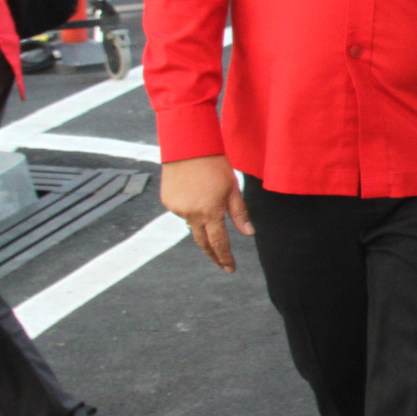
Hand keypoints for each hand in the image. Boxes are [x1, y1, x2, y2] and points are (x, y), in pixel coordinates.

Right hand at [160, 155, 252, 272]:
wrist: (187, 147)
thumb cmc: (215, 165)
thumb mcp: (233, 188)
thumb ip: (239, 213)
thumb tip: (248, 233)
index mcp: (210, 212)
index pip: (219, 243)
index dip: (225, 257)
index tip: (230, 268)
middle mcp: (191, 214)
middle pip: (203, 243)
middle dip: (213, 255)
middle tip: (222, 265)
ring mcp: (177, 209)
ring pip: (193, 224)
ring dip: (202, 222)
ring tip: (207, 197)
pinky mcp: (168, 202)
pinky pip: (183, 212)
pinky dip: (191, 209)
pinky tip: (195, 192)